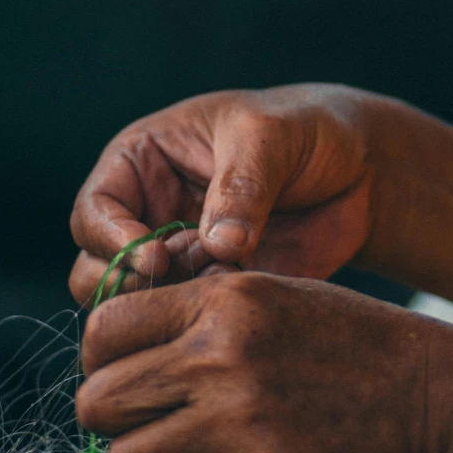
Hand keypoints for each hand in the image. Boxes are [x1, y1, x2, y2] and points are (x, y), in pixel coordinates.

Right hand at [68, 84, 379, 305]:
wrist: (359, 170)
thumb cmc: (304, 129)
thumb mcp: (270, 136)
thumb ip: (241, 185)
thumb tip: (218, 245)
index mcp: (142, 163)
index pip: (93, 212)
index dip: (111, 240)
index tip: (157, 258)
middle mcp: (149, 215)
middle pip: (95, 270)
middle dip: (132, 285)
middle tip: (186, 278)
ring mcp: (179, 260)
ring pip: (136, 307)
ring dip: (173, 303)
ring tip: (228, 274)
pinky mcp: (213, 293)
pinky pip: (189, 323)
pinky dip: (209, 318)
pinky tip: (247, 291)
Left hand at [75, 273, 452, 452]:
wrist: (442, 400)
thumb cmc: (362, 348)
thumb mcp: (283, 296)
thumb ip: (205, 318)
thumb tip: (127, 358)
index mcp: (224, 298)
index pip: (104, 328)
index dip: (103, 362)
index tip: (128, 380)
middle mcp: (219, 354)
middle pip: (98, 401)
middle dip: (114, 423)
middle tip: (151, 431)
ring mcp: (237, 421)